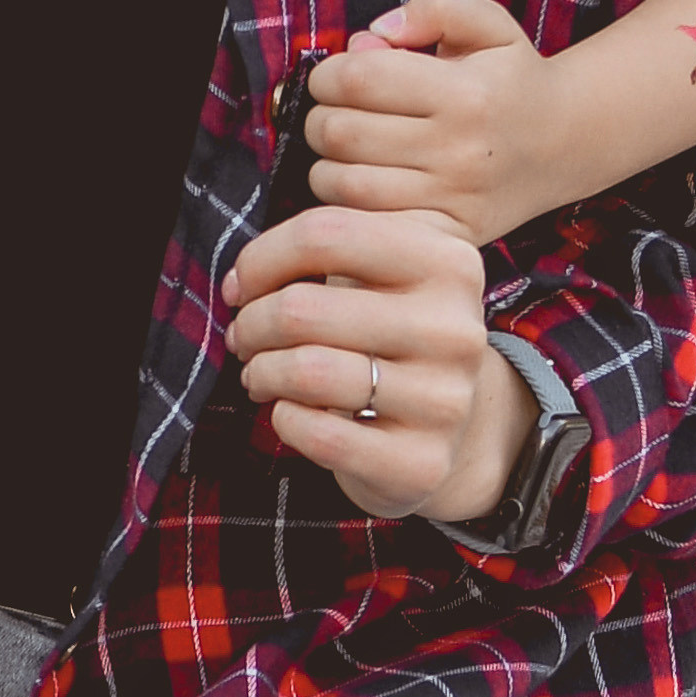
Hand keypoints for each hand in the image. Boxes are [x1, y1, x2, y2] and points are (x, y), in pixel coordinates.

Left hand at [221, 203, 533, 524]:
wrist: (447, 425)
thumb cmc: (390, 330)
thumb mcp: (382, 267)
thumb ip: (327, 241)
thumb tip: (242, 279)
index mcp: (448, 260)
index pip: (325, 234)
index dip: (261, 259)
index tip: (240, 286)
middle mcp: (455, 327)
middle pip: (303, 307)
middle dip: (252, 323)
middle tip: (244, 336)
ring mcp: (444, 399)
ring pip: (307, 372)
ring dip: (261, 372)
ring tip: (258, 373)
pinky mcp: (421, 462)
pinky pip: (320, 435)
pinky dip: (285, 420)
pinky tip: (288, 412)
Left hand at [307, 0, 581, 247]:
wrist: (560, 145)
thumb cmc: (509, 76)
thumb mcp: (488, 23)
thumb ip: (436, 6)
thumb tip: (374, 35)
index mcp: (466, 93)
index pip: (358, 78)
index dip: (327, 73)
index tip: (333, 75)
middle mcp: (460, 150)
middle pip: (342, 132)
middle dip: (320, 116)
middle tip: (333, 111)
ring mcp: (452, 200)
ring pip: (345, 184)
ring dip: (326, 163)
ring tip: (344, 148)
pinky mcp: (447, 236)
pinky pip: (370, 225)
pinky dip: (348, 206)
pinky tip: (360, 183)